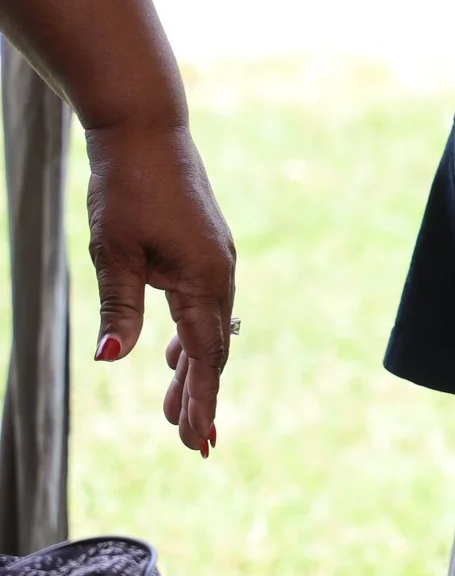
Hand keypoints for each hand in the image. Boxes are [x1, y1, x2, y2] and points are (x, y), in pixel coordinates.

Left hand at [84, 122, 233, 455]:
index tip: (200, 443)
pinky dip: (192, 338)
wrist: (145, 130)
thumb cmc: (126, 189)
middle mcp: (221, 275)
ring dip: (193, 371)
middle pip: (213, 349)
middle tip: (191, 444)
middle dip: (200, 397)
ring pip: (209, 329)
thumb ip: (120, 307)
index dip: (202, 402)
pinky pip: (205, 307)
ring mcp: (216, 261)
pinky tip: (173, 354)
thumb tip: (112, 359)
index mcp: (205, 280)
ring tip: (176, 409)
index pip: (206, 356)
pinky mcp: (205, 250)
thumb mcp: (113, 252)